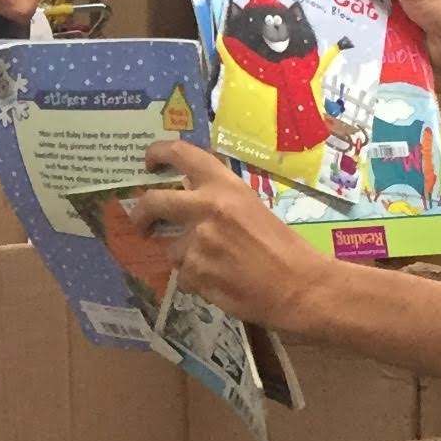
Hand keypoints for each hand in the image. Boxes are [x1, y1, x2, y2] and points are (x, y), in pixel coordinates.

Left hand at [124, 141, 326, 332]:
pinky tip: (222, 282)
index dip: (158, 153)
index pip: (181, 154)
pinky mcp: (195, 272)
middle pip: (153, 202)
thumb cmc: (284, 247)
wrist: (300, 286)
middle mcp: (206, 207)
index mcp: (225, 186)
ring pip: (173, 250)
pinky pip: (184, 276)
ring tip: (220, 267)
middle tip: (142, 224)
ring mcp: (198, 241)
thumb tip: (189, 202)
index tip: (149, 163)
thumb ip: (220, 201)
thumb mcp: (251, 208)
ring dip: (188, 260)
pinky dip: (197, 281)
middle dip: (141, 215)